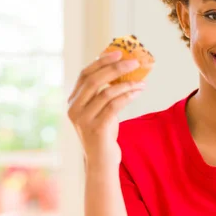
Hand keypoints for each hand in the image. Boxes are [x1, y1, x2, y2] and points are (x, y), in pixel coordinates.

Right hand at [67, 51, 145, 172]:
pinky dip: (128, 96)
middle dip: (116, 68)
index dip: (101, 61)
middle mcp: (74, 109)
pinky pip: (114, 106)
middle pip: (94, 80)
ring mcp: (83, 120)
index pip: (84, 74)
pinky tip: (139, 92)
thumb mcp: (100, 110)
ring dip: (128, 84)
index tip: (118, 53)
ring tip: (142, 81)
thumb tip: (122, 68)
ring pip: (107, 93)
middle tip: (135, 62)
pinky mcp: (96, 129)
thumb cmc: (104, 133)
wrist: (101, 162)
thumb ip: (104, 92)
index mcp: (73, 101)